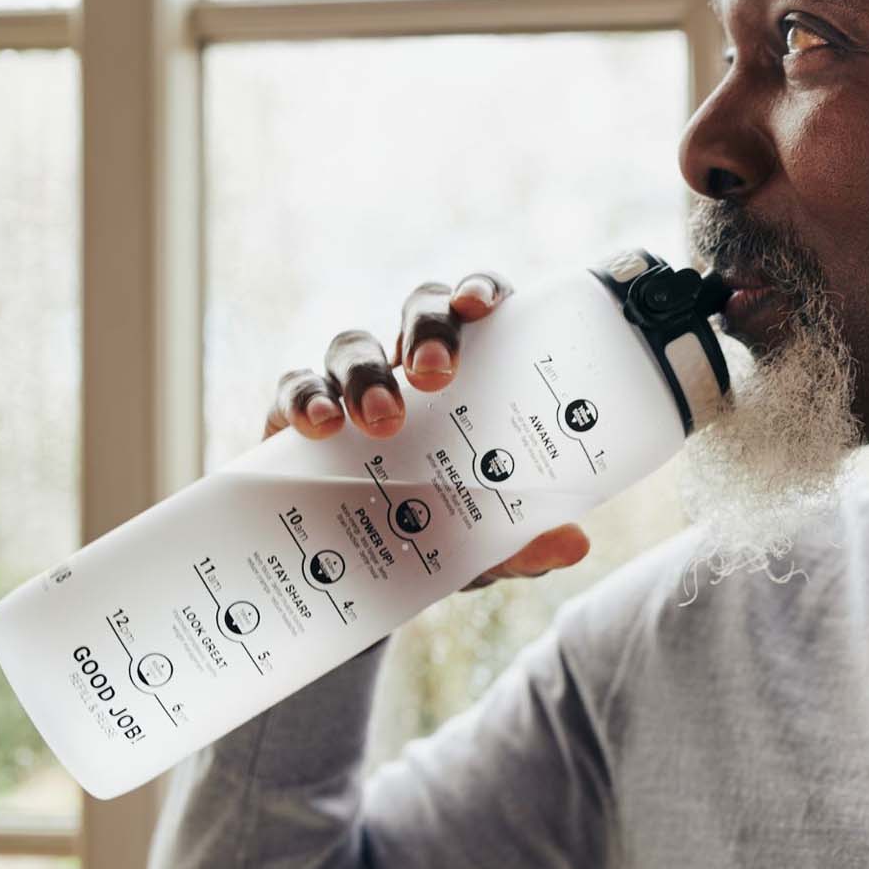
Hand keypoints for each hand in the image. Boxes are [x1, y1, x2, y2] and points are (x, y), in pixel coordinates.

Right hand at [262, 271, 590, 592]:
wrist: (360, 578)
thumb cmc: (438, 536)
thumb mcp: (486, 546)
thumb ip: (524, 540)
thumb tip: (572, 543)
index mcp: (471, 375)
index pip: (477, 309)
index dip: (479, 290)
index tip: (480, 306)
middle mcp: (411, 367)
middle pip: (419, 313)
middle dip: (427, 332)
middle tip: (436, 375)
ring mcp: (354, 385)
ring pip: (354, 345)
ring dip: (366, 374)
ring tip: (380, 421)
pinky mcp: (298, 415)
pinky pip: (296, 386)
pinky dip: (304, 397)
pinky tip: (317, 425)